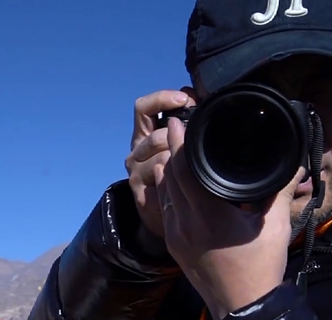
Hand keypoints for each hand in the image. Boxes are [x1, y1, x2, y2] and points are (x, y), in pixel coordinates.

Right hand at [125, 88, 197, 238]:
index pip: (144, 107)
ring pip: (161, 158)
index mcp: (144, 134)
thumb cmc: (176, 174)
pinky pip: (162, 181)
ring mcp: (135, 173)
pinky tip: (186, 182)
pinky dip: (177, 179)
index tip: (185, 99)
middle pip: (155, 135)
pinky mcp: (140, 194)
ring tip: (192, 166)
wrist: (164, 214)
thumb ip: (184, 119)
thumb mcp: (178, 142)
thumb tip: (193, 92)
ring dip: (180, 161)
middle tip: (196, 142)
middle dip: (179, 139)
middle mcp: (136, 152)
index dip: (162, 99)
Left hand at [158, 117, 305, 317]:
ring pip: (164, 192)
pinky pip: (166, 209)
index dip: (181, 141)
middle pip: (169, 176)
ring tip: (180, 152)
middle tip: (180, 129)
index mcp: (207, 215)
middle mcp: (184, 223)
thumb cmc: (261, 267)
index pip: (184, 168)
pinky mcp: (174, 246)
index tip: (181, 120)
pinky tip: (180, 184)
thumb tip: (294, 163)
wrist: (242, 310)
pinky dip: (170, 191)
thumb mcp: (275, 226)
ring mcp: (175, 235)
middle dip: (173, 150)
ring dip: (169, 171)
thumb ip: (280, 190)